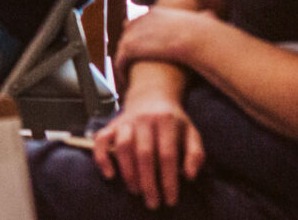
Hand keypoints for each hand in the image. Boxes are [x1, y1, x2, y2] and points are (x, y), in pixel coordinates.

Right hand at [91, 93, 204, 208]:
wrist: (152, 94)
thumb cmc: (174, 121)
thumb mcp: (191, 132)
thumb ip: (195, 153)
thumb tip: (189, 176)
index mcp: (167, 121)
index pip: (168, 154)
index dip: (169, 179)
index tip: (170, 200)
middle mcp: (145, 119)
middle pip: (145, 153)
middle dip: (148, 182)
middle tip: (152, 203)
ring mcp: (126, 121)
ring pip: (123, 146)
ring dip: (128, 172)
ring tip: (135, 191)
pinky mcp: (112, 124)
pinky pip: (101, 139)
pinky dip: (102, 157)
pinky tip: (110, 175)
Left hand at [114, 6, 209, 69]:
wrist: (195, 38)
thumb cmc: (204, 34)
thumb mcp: (202, 20)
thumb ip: (204, 17)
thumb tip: (213, 14)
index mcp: (157, 13)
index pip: (140, 21)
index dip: (138, 35)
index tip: (141, 47)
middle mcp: (142, 20)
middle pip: (127, 33)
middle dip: (128, 47)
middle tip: (131, 63)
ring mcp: (134, 33)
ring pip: (122, 48)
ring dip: (124, 62)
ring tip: (128, 76)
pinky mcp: (130, 47)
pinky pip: (120, 60)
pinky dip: (121, 71)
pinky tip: (126, 80)